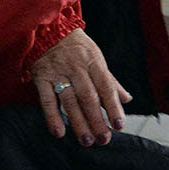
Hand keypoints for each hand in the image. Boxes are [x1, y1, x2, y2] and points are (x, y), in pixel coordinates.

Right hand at [30, 28, 129, 145]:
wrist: (48, 28)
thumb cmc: (76, 46)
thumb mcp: (95, 57)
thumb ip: (110, 80)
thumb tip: (127, 99)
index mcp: (93, 61)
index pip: (106, 86)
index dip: (113, 106)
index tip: (119, 125)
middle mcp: (76, 66)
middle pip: (88, 97)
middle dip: (97, 120)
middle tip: (103, 140)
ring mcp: (58, 72)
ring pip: (70, 100)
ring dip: (78, 123)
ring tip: (86, 141)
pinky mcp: (41, 77)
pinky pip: (47, 99)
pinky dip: (52, 117)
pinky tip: (59, 132)